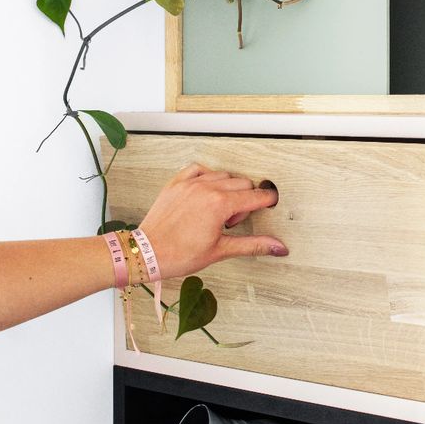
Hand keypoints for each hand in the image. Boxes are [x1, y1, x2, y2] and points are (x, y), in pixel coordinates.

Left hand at [138, 163, 287, 279]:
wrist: (147, 253)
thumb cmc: (179, 255)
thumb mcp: (221, 251)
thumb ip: (253, 244)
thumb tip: (277, 247)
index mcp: (219, 205)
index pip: (254, 196)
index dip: (267, 200)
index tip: (271, 201)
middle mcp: (206, 189)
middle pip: (242, 183)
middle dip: (245, 200)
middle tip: (232, 221)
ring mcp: (190, 183)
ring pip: (222, 175)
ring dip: (227, 189)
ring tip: (217, 211)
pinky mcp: (177, 183)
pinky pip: (198, 168)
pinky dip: (207, 176)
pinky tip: (206, 192)